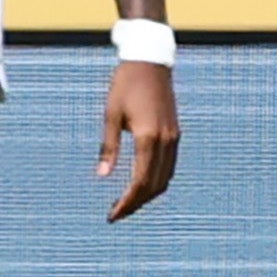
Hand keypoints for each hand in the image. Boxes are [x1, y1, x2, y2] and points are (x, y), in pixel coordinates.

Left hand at [98, 60, 178, 220]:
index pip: (140, 181)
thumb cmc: (125, 85)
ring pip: (165, 178)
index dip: (128, 202)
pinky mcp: (174, 133)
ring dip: (147, 195)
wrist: (150, 62)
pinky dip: (156, 181)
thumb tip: (102, 175)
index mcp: (148, 137)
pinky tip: (141, 184)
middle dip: (136, 203)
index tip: (113, 214)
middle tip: (116, 214)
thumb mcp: (111, 115)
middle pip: (154, 185)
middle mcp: (165, 141)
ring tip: (127, 203)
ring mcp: (173, 138)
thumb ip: (109, 147)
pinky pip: (169, 166)